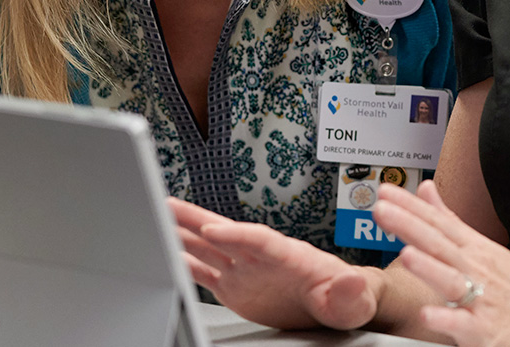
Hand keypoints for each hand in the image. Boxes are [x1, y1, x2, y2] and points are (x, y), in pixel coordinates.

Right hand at [168, 197, 378, 330]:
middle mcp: (261, 258)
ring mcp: (246, 270)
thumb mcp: (354, 299)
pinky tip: (166, 255)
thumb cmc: (348, 297)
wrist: (337, 305)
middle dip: (196, 219)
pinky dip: (185, 263)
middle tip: (167, 204)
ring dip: (183, 233)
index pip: (259, 239)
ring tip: (156, 218)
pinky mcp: (237, 287)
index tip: (212, 229)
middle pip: (224, 232)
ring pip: (209, 247)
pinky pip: (206, 272)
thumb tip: (352, 283)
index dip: (236, 234)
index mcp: (289, 255)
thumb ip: (349, 292)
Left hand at [374, 180, 509, 346]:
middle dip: (409, 226)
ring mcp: (481, 300)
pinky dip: (448, 318)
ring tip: (406, 254)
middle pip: (439, 245)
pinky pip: (465, 324)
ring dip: (430, 267)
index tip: (385, 192)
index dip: (410, 206)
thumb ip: (450, 220)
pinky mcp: (486, 331)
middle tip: (382, 210)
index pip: (438, 222)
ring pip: (452, 282)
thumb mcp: (485, 248)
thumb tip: (426, 190)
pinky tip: (429, 313)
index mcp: (474, 250)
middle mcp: (476, 271)